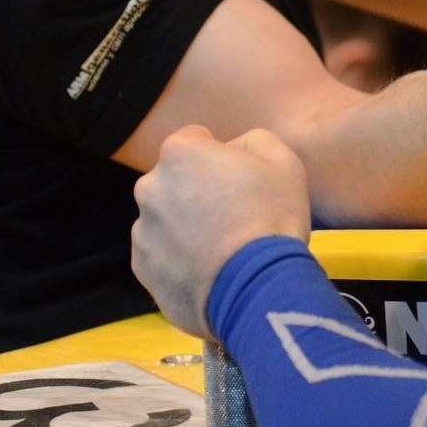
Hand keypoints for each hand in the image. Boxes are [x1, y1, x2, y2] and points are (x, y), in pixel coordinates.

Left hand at [131, 125, 309, 338]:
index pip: (195, 139)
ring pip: (165, 217)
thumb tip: (235, 149)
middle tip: (231, 215)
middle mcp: (150, 186)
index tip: (238, 180)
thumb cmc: (273, 217)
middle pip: (175, 180)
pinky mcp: (142, 267)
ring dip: (185, 225)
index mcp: (180, 153)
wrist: (257, 287)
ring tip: (221, 248)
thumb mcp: (283, 162)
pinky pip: (161, 253)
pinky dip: (179, 258)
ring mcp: (142, 229)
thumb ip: (255, 141)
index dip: (220, 157)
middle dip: (196, 190)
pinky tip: (210, 269)